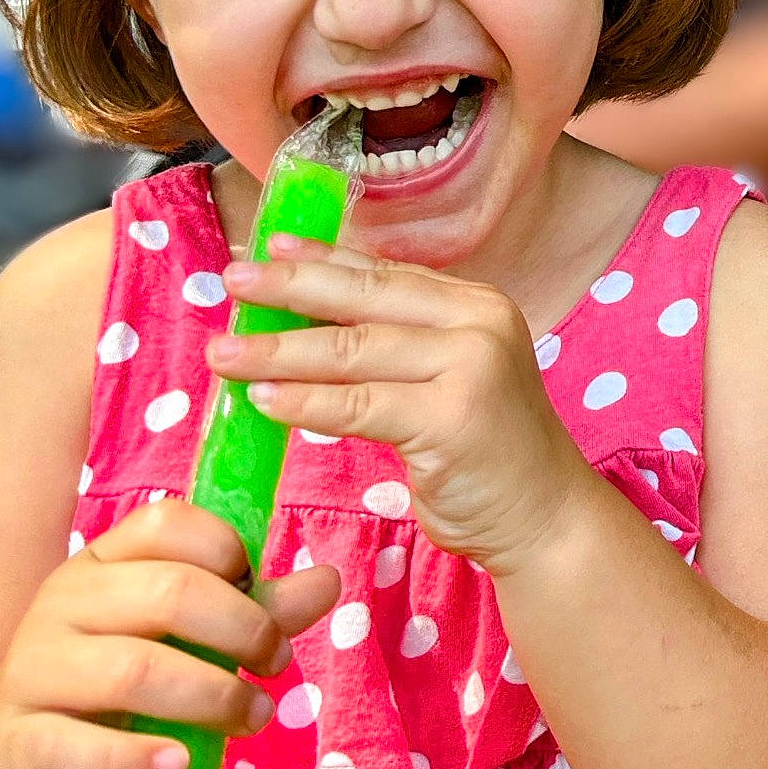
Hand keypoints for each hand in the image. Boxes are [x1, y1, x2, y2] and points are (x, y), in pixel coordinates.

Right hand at [0, 499, 339, 768]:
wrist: (16, 747)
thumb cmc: (112, 678)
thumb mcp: (175, 637)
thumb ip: (252, 608)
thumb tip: (329, 579)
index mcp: (102, 562)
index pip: (167, 524)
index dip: (229, 555)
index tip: (260, 600)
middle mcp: (64, 603)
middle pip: (168, 593)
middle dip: (243, 628)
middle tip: (275, 665)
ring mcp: (36, 670)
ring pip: (133, 670)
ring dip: (213, 696)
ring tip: (253, 717)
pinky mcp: (21, 741)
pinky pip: (77, 747)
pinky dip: (135, 758)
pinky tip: (180, 764)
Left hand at [213, 240, 582, 575]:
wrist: (544, 519)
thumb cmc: (485, 455)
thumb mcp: (445, 379)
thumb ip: (394, 344)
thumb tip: (304, 316)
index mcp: (475, 304)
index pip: (382, 273)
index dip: (320, 258)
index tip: (264, 248)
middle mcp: (479, 323)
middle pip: (362, 298)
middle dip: (288, 288)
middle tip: (230, 280)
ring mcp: (470, 367)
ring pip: (352, 351)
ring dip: (278, 351)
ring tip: (223, 352)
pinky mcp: (452, 419)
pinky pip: (358, 406)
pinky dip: (304, 402)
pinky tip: (261, 399)